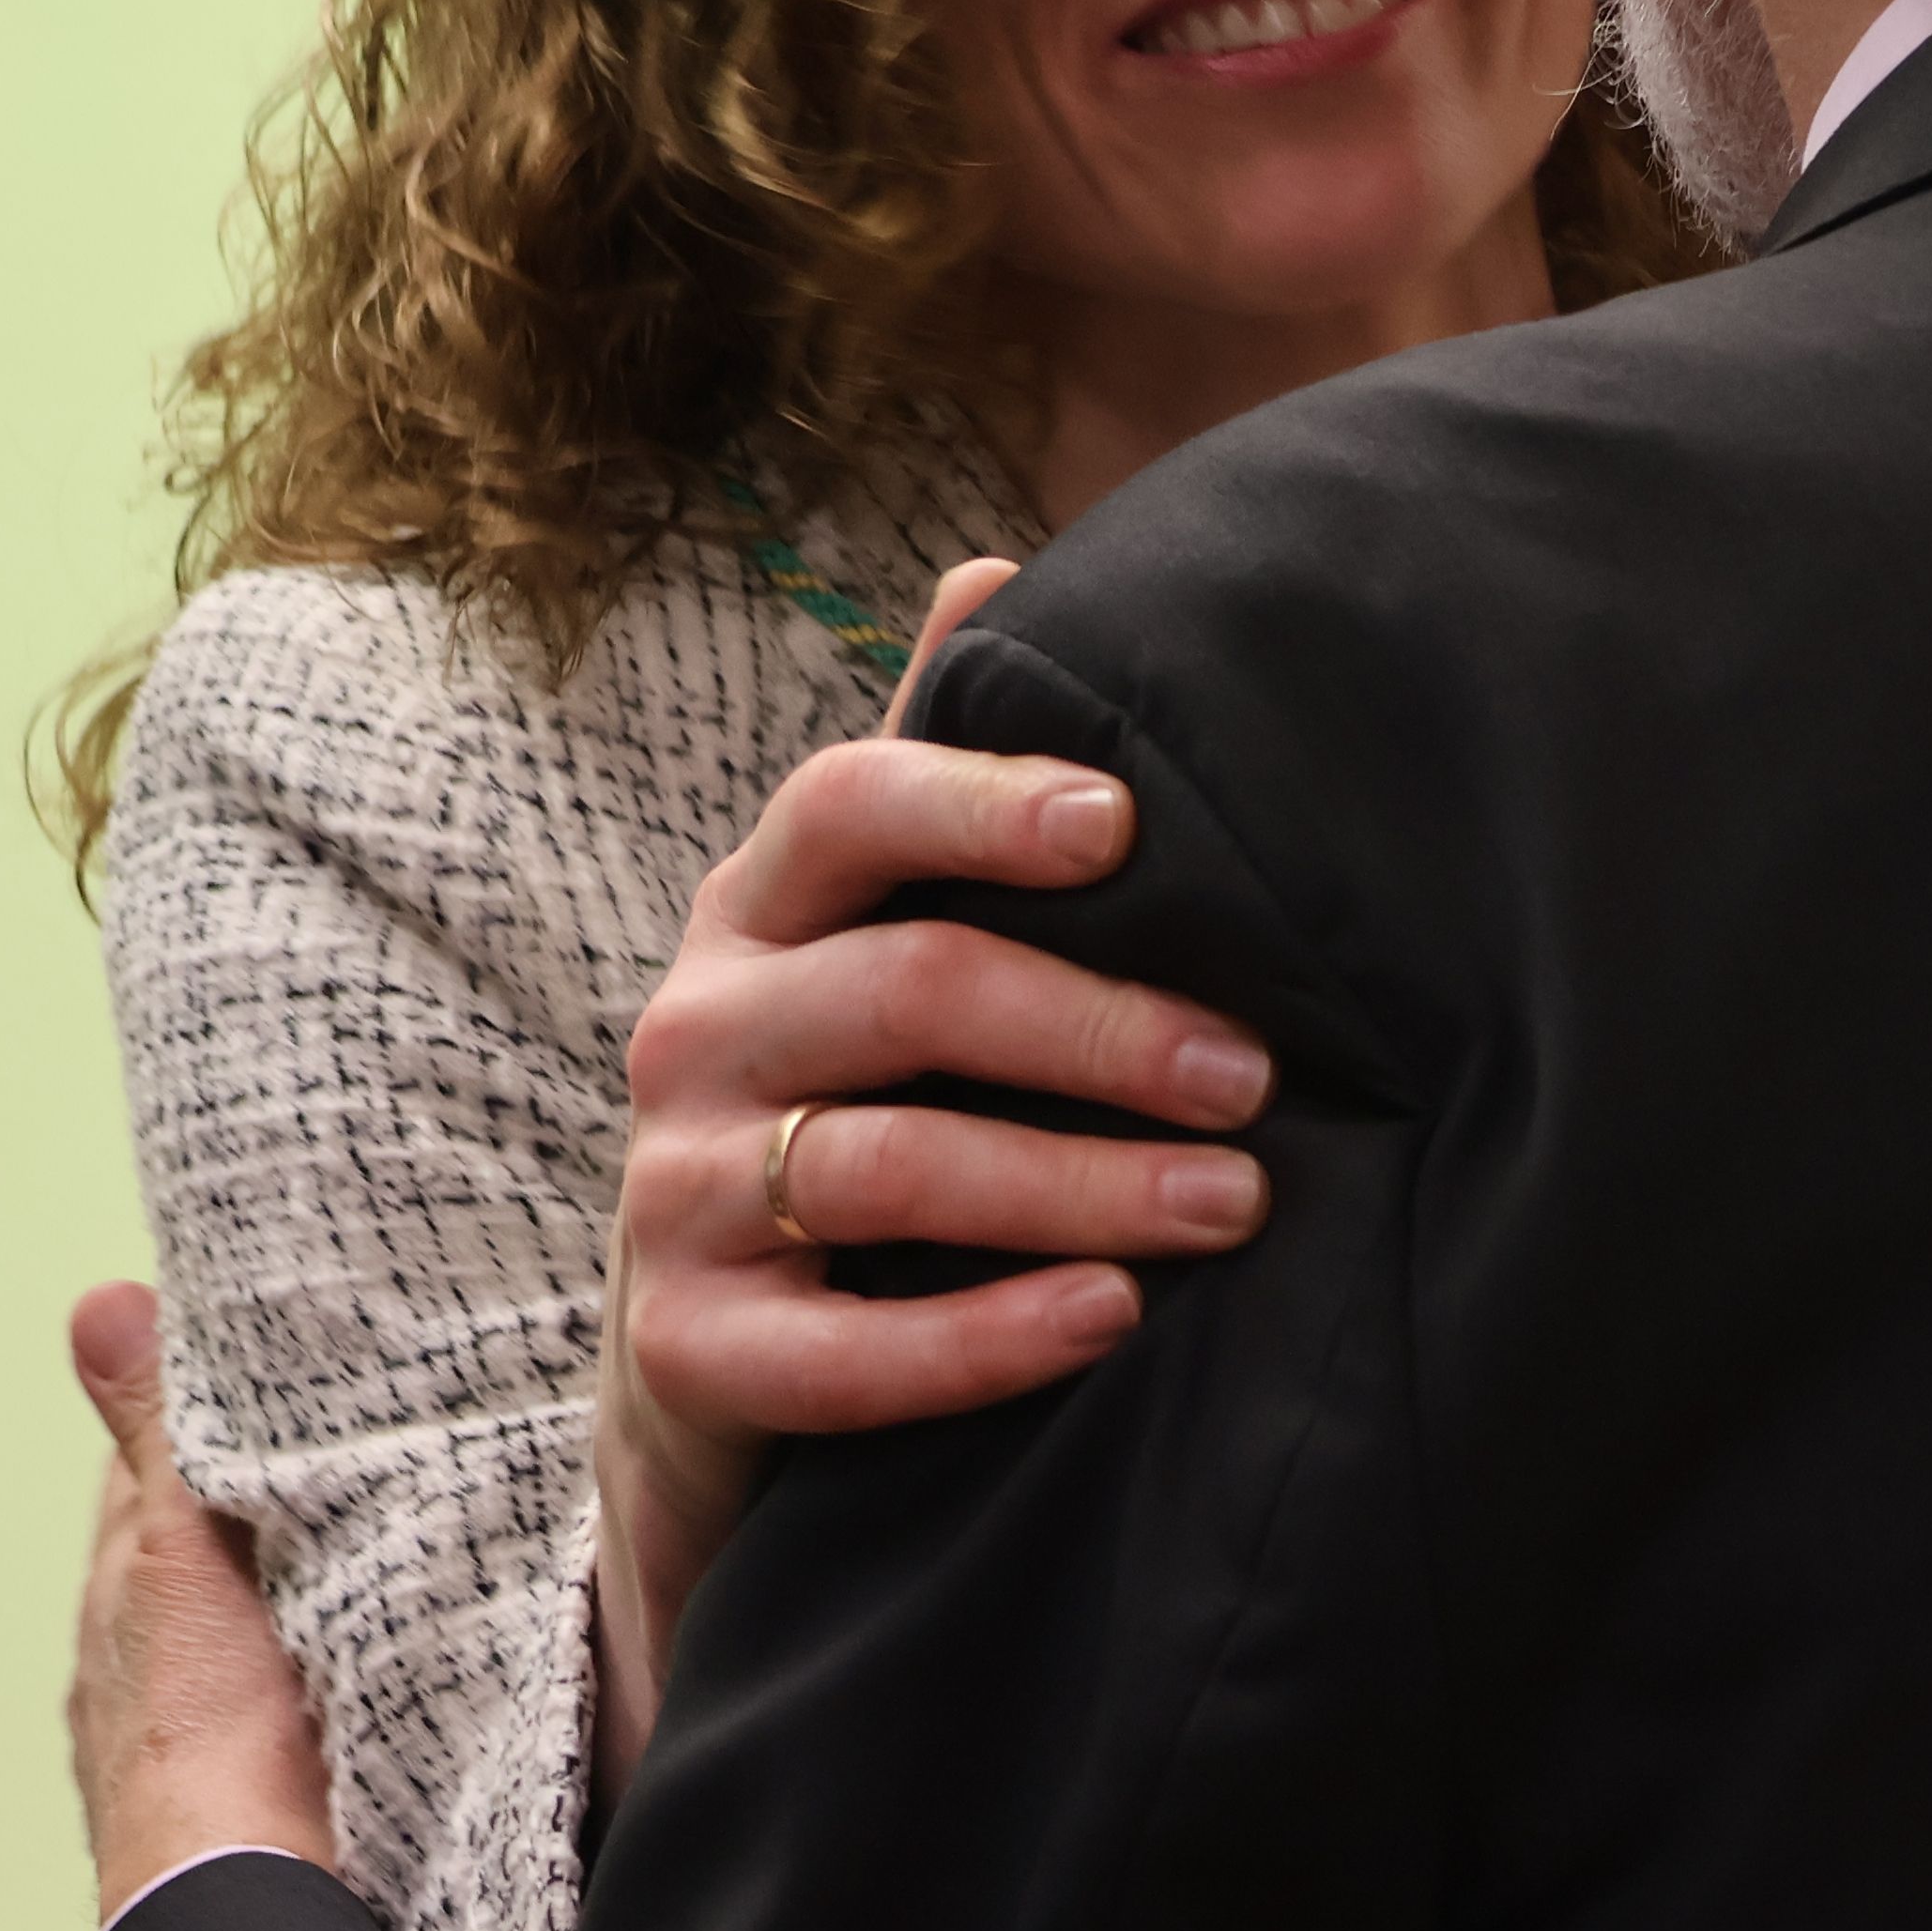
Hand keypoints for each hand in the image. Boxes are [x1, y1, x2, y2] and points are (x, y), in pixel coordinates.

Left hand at [62, 1280, 337, 1917]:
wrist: (250, 1913)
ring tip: (391, 1528)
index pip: (154, 1470)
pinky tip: (391, 1652)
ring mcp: (217, 1738)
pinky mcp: (282, 1793)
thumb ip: (156, 1437)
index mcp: (122, 1600)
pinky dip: (341, 1659)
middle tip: (352, 1430)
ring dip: (309, 1586)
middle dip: (266, 1498)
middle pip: (210, 1553)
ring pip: (260, 1629)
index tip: (270, 1352)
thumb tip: (101, 1309)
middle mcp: (154, 1671)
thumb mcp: (173, 1553)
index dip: (207, 1406)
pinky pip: (309, 1695)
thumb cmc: (201, 1747)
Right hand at [590, 557, 1280, 1781]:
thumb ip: (934, 774)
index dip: (981, 803)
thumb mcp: (868, 935)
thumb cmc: (846, 1106)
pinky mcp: (692, 1349)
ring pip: (886, 1169)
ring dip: (1079, 1186)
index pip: (848, 808)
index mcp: (760, 910)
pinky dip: (988, 1341)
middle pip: (902, 990)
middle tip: (1254, 1071)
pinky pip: (844, 1356)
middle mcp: (697, 1028)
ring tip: (1233, 1204)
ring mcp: (678, 1190)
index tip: (1128, 823)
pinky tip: (1114, 1321)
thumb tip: (998, 562)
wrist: (714, 1368)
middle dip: (1095, 1028)